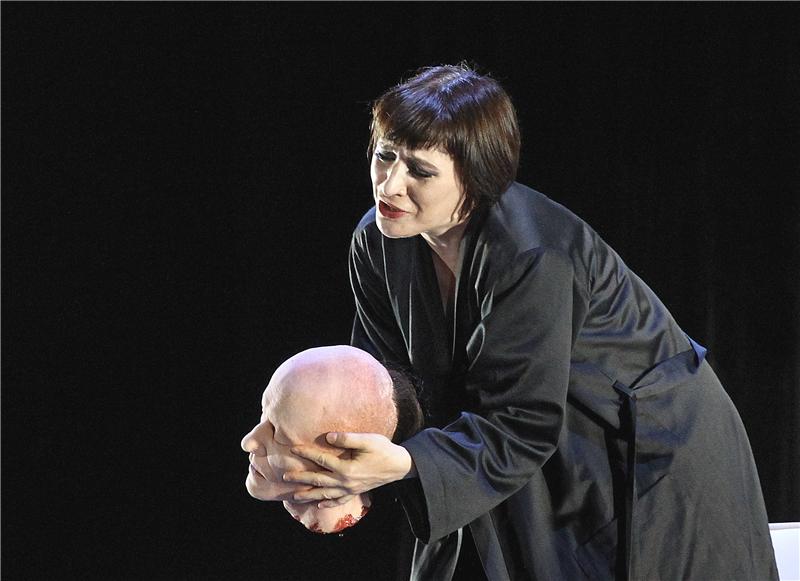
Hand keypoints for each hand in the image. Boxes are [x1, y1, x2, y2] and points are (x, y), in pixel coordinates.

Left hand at [283, 432, 415, 507]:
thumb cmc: (384, 450)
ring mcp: (351, 489)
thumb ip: (347, 439)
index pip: (322, 460)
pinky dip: (328, 503)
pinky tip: (320, 504)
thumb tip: (328, 437)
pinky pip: (339, 500)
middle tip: (284, 476)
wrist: (400, 466)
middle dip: (300, 478)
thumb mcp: (367, 440)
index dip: (307, 453)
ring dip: (309, 495)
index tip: (293, 449)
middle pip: (318, 480)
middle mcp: (346, 482)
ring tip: (294, 496)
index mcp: (347, 468)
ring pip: (325, 494)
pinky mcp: (356, 491)